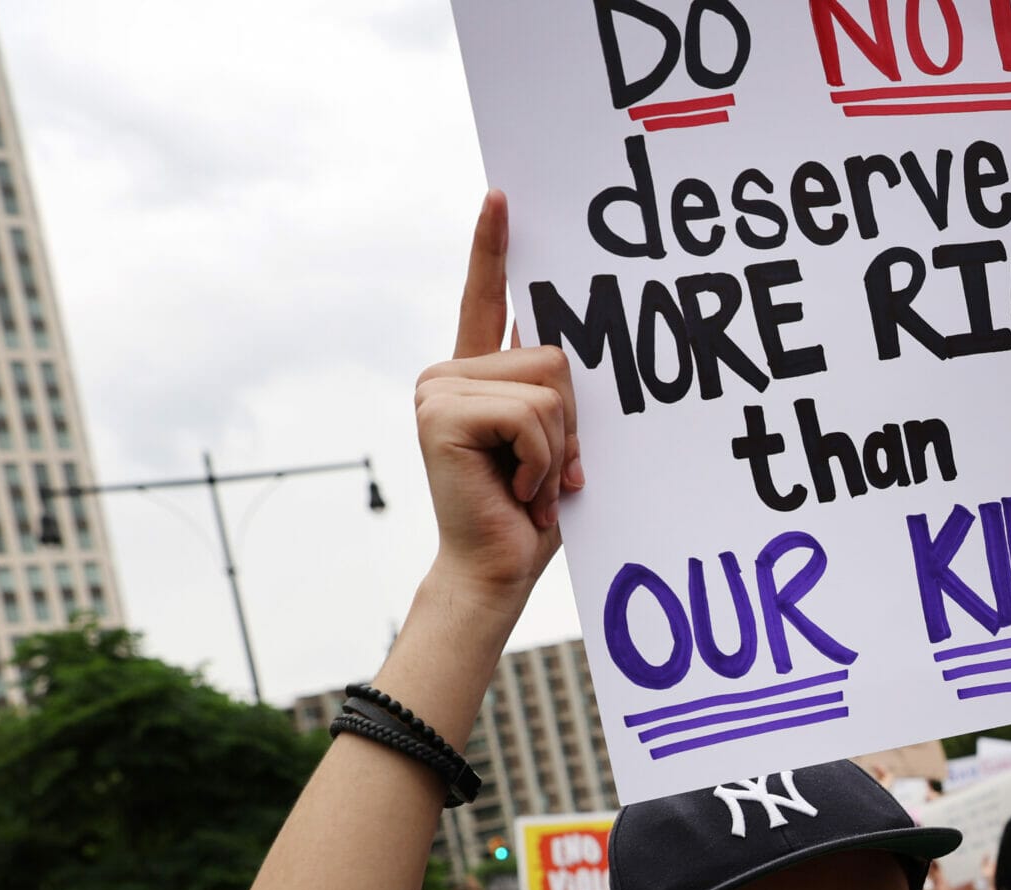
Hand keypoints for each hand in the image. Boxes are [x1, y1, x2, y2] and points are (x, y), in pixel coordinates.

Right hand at [412, 191, 583, 600]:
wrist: (497, 571)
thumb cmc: (532, 513)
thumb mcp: (555, 442)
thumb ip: (555, 394)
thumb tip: (570, 350)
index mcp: (476, 375)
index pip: (486, 298)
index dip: (493, 248)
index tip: (501, 197)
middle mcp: (449, 373)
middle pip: (554, 354)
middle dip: (572, 423)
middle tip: (547, 471)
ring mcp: (439, 390)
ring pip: (549, 386)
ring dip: (559, 447)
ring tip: (531, 484)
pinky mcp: (443, 414)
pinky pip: (533, 415)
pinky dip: (543, 459)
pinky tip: (519, 490)